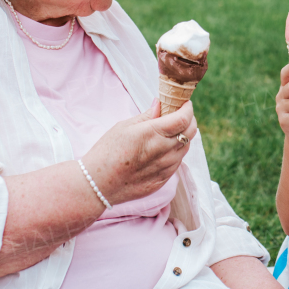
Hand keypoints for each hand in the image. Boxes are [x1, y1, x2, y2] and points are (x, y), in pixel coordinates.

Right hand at [83, 99, 197, 205]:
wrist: (98, 185)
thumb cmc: (106, 152)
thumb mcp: (123, 127)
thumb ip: (146, 116)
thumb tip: (160, 103)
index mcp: (152, 134)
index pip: (183, 119)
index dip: (188, 109)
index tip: (184, 104)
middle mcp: (162, 151)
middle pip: (190, 132)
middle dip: (189, 121)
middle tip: (180, 116)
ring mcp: (165, 167)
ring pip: (185, 148)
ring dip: (182, 138)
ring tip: (169, 133)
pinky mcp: (163, 180)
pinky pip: (177, 163)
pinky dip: (175, 153)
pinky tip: (162, 150)